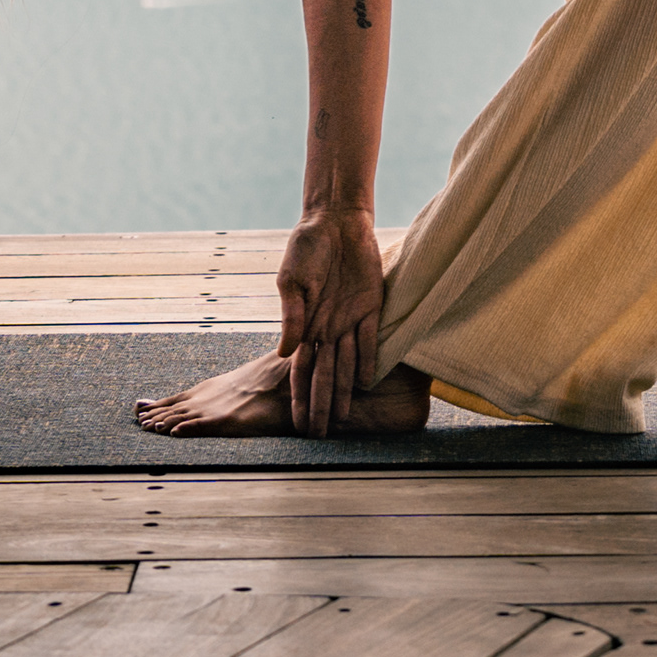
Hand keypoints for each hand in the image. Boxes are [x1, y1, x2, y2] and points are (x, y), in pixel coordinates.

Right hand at [274, 205, 386, 434]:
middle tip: (319, 435)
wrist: (335, 221)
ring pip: (346, 365)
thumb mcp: (291, 280)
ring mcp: (349, 320)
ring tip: (342, 419)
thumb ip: (290, 315)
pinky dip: (368, 361)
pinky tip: (365, 383)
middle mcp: (327, 329)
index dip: (298, 397)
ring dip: (343, 391)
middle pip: (324, 375)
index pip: (300, 370)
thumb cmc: (306, 247)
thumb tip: (285, 353)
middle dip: (321, 405)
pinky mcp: (371, 307)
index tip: (296, 423)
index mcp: (304, 325)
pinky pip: (370, 340)